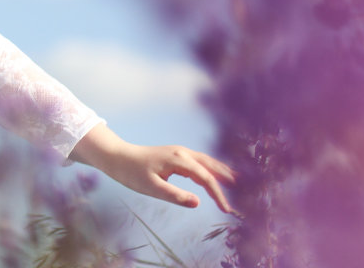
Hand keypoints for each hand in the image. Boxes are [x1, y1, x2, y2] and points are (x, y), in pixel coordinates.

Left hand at [69, 123, 235, 214]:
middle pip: (211, 165)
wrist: (116, 157)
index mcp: (178, 159)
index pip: (205, 177)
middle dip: (228, 177)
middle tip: (247, 190)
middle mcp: (182, 152)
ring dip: (221, 171)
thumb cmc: (131, 172)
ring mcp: (179, 152)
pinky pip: (199, 163)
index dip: (218, 193)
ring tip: (238, 182)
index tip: (226, 209)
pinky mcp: (176, 156)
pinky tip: (215, 177)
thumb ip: (174, 195)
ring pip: (206, 162)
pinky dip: (210, 170)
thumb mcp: (151, 187)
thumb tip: (198, 202)